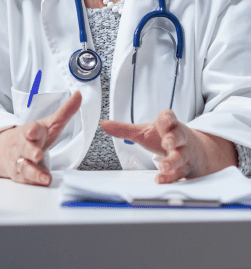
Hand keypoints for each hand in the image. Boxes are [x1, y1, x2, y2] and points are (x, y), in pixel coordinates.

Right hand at [0, 91, 81, 185]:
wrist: (6, 149)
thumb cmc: (33, 136)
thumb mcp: (48, 124)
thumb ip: (64, 112)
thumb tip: (79, 94)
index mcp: (30, 131)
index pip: (30, 129)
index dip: (32, 130)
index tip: (34, 131)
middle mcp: (23, 145)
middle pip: (25, 148)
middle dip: (30, 151)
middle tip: (37, 154)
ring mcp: (20, 161)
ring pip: (24, 166)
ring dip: (33, 172)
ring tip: (45, 177)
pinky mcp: (20, 175)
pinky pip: (26, 180)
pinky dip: (34, 182)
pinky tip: (43, 182)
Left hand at [101, 109, 237, 182]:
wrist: (193, 150)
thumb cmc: (163, 137)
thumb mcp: (144, 132)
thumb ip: (124, 129)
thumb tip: (103, 124)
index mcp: (167, 125)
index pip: (169, 118)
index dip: (168, 119)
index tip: (166, 120)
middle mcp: (179, 138)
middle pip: (179, 136)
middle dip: (173, 139)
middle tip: (167, 143)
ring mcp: (185, 153)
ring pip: (181, 157)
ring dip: (172, 161)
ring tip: (162, 166)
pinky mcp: (187, 168)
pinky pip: (181, 173)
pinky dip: (172, 177)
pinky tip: (161, 179)